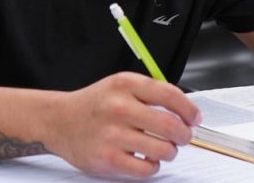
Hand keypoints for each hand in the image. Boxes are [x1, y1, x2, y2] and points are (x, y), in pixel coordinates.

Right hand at [48, 73, 200, 176]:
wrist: (58, 120)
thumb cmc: (95, 105)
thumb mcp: (121, 85)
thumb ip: (151, 92)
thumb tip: (185, 111)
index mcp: (125, 85)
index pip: (171, 96)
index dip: (189, 110)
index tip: (194, 118)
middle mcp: (118, 108)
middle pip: (170, 125)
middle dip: (184, 134)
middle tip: (183, 137)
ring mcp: (112, 135)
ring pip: (162, 149)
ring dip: (170, 152)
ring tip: (163, 149)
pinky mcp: (107, 159)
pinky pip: (146, 169)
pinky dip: (152, 166)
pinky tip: (146, 159)